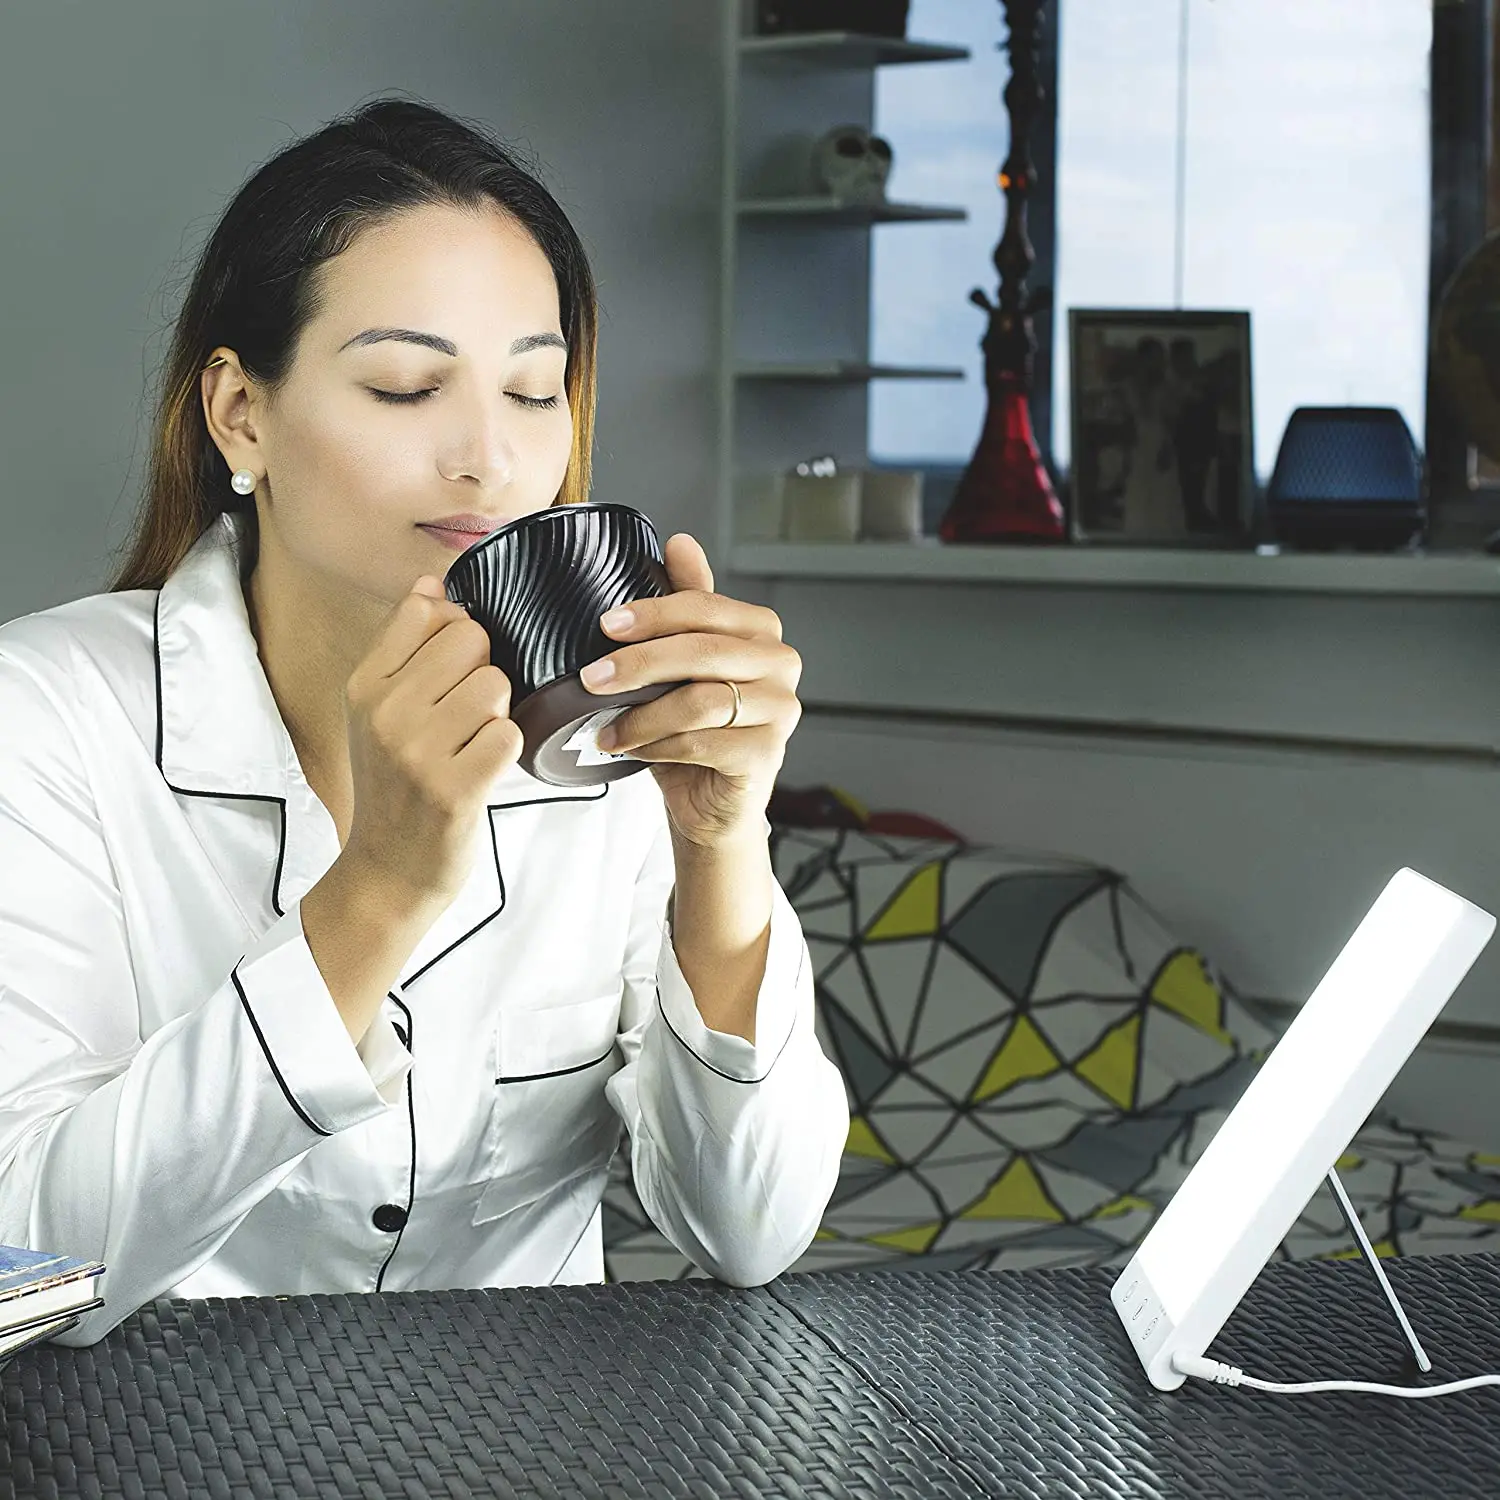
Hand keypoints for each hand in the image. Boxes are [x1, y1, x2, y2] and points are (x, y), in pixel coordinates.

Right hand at [338, 575, 522, 915]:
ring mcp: (417, 752)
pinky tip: (481, 769)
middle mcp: (385, 713)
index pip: (427, 609)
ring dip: (498, 712)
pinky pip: (509, 733)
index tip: (450, 669)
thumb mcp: (378, 711)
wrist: (387, 870)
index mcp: (365, 685)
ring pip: (496, 684)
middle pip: (472, 639)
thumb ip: (405, 647)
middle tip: (465, 715)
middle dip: (483, 671)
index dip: (456, 631)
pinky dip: (506, 750)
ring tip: (472, 743)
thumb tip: (431, 583)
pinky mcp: (454, 789)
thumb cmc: (395, 784)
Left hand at [579, 534, 801, 846]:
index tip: (607, 624)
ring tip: (606, 727)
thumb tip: (679, 542)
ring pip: (701, 700)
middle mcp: (781, 666)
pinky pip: (703, 743)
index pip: (706, 607)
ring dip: (642, 715)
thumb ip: (686, 605)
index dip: (654, 612)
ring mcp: (780, 711)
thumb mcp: (685, 663)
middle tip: (592, 677)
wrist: (709, 802)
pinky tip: (634, 750)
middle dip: (639, 662)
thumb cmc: (697, 730)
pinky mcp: (768, 754)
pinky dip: (659, 746)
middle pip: (703, 651)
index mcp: (762, 632)